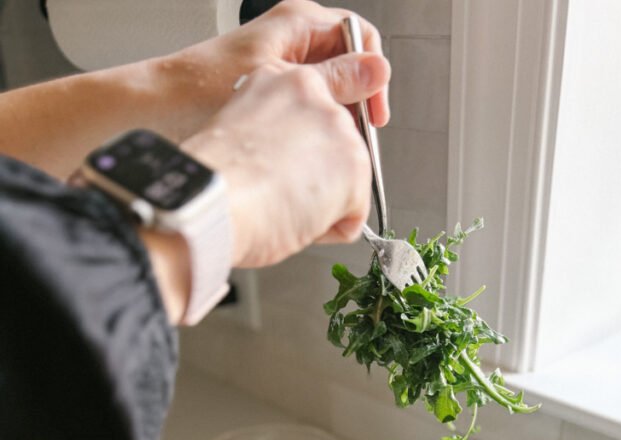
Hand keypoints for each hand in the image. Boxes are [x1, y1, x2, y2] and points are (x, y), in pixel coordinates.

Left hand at [169, 0, 389, 136]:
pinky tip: (304, 148)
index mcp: (298, 22)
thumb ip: (335, 79)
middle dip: (353, 104)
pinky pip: (304, 105)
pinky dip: (310, 126)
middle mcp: (290, 38)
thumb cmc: (201, 92)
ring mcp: (278, 63)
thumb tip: (377, 72)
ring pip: (327, 91)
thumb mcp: (283, 84)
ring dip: (332, 120)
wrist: (156, 112)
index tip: (374, 116)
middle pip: (347, 68)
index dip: (374, 78)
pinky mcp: (266, 89)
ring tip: (327, 147)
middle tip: (354, 138)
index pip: (361, 40)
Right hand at [182, 51, 388, 266]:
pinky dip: (328, 232)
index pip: (312, 121)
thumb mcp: (238, 132)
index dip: (299, 157)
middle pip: (335, 151)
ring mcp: (339, 129)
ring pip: (347, 184)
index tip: (279, 172)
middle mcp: (315, 96)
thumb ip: (272, 134)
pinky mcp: (356, 167)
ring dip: (321, 206)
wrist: (211, 198)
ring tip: (282, 206)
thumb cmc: (212, 179)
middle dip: (316, 181)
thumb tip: (286, 161)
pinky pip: (353, 218)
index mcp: (280, 82)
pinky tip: (296, 221)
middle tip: (278, 196)